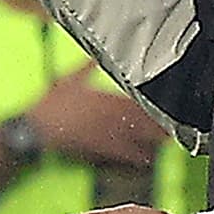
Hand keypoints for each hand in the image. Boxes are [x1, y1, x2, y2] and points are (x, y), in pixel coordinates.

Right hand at [26, 68, 165, 165]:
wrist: (36, 127)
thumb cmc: (51, 103)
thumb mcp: (69, 78)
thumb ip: (87, 66)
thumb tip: (96, 54)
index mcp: (105, 99)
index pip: (137, 100)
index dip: (154, 103)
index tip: (168, 102)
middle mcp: (110, 117)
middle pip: (143, 121)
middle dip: (160, 123)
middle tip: (177, 124)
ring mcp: (105, 134)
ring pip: (137, 138)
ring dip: (154, 140)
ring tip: (168, 140)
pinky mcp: (98, 148)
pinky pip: (122, 154)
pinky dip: (136, 157)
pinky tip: (147, 159)